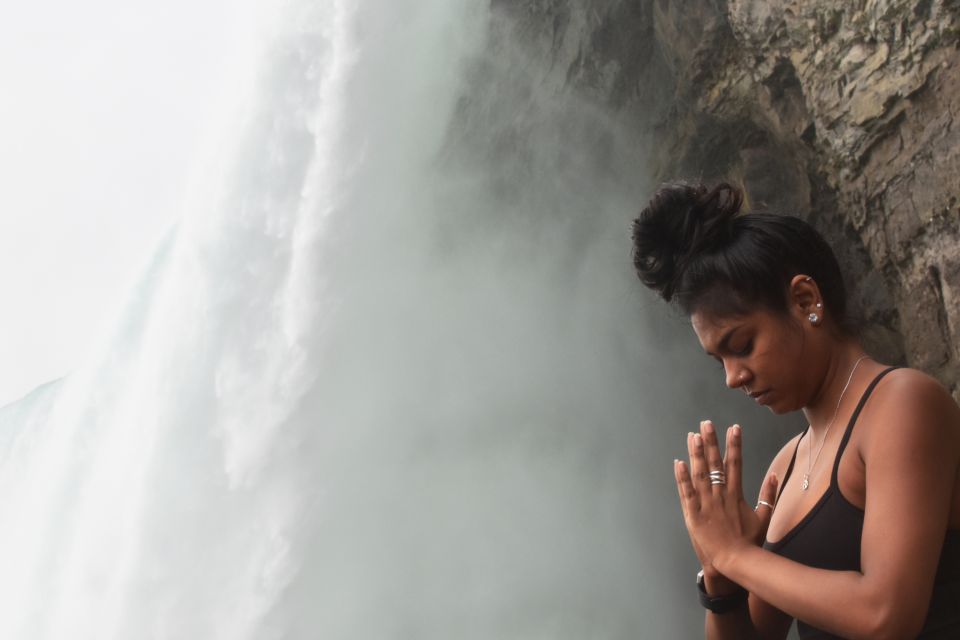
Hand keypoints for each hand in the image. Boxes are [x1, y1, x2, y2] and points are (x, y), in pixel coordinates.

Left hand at [673, 421, 778, 576]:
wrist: (736, 562)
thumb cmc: (749, 542)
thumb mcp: (763, 517)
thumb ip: (769, 495)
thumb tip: (775, 475)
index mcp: (736, 494)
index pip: (735, 463)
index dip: (734, 444)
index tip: (733, 427)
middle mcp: (720, 495)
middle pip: (715, 463)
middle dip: (711, 441)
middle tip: (706, 423)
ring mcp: (706, 504)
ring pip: (700, 473)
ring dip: (696, 453)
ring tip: (693, 435)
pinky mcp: (694, 514)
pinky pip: (687, 492)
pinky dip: (682, 477)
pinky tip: (679, 462)